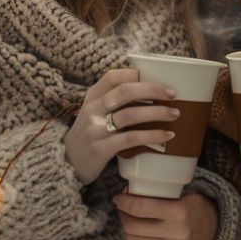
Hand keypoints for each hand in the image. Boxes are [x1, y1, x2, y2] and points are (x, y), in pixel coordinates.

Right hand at [64, 69, 178, 186]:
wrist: (66, 165)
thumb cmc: (88, 136)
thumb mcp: (94, 114)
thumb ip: (113, 103)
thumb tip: (150, 94)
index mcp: (91, 97)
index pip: (113, 77)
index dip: (136, 74)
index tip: (158, 79)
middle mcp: (92, 110)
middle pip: (125, 92)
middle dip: (152, 90)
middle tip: (173, 94)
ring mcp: (95, 129)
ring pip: (130, 115)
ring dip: (156, 113)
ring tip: (174, 114)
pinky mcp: (100, 148)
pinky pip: (130, 138)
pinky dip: (151, 136)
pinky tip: (166, 136)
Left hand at [113, 190, 218, 239]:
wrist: (216, 230)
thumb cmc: (196, 206)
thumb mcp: (184, 192)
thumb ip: (161, 192)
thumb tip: (129, 190)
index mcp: (181, 211)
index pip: (140, 208)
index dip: (124, 202)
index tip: (119, 197)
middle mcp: (178, 233)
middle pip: (133, 227)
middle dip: (122, 215)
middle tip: (123, 207)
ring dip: (125, 229)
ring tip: (128, 219)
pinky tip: (132, 237)